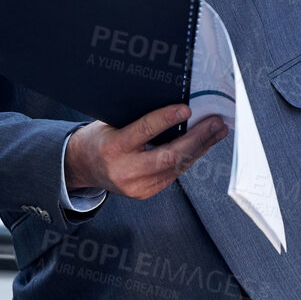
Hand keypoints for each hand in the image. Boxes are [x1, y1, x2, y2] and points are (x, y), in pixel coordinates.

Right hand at [63, 105, 228, 199]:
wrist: (82, 167)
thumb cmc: (99, 139)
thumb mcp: (111, 123)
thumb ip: (138, 119)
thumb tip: (175, 107)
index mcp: (113, 148)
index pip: (144, 132)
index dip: (167, 119)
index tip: (187, 109)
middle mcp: (125, 171)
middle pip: (169, 157)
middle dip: (197, 139)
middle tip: (215, 122)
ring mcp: (137, 186)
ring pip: (176, 167)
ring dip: (200, 148)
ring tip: (217, 131)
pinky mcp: (146, 192)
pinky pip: (174, 174)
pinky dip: (190, 157)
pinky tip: (203, 145)